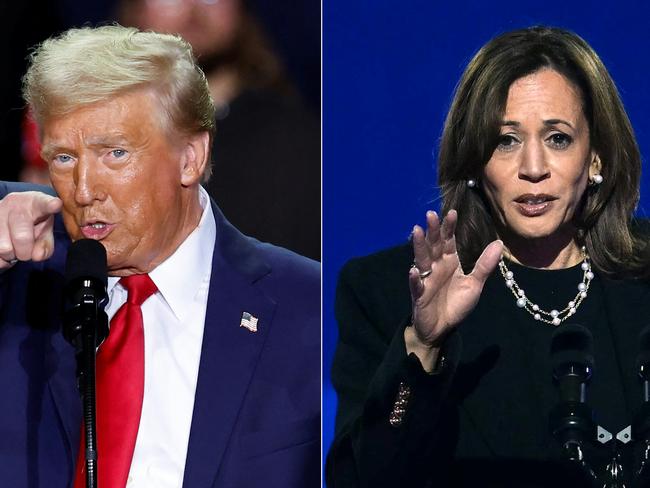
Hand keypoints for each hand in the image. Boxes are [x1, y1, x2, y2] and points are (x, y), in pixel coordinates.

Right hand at [0, 191, 62, 270]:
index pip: (43, 204)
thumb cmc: (33, 223)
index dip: (50, 205)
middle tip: (26, 251)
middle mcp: (14, 204)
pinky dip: (0, 259)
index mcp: (36, 203)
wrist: (10, 214)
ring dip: (10, 255)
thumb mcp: (45, 231)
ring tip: (14, 247)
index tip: (56, 205)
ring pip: (3, 247)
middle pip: (21, 237)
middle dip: (25, 252)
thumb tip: (37, 255)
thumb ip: (46, 244)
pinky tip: (4, 251)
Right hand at [406, 210, 501, 368]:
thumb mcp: (474, 284)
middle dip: (432, 230)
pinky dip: (414, 279)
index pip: (448, 240)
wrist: (442, 328)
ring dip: (419, 246)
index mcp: (449, 262)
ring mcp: (426, 279)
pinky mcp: (419, 295)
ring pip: (422, 260)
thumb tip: (498, 242)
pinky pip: (416, 285)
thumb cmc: (456, 304)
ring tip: (417, 231)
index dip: (449, 227)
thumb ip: (484, 265)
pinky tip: (413, 271)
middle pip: (433, 245)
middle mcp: (436, 267)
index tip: (452, 213)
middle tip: (431, 214)